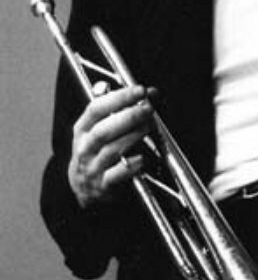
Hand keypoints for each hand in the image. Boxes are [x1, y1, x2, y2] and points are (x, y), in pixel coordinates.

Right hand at [68, 83, 154, 208]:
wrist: (85, 188)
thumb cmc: (98, 151)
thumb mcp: (105, 128)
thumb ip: (127, 109)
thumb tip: (152, 93)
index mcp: (83, 129)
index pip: (96, 109)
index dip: (119, 98)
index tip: (139, 90)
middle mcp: (85, 148)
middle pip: (103, 131)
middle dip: (128, 117)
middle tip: (148, 108)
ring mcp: (92, 168)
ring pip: (111, 151)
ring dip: (132, 137)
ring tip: (148, 127)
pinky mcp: (103, 185)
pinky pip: (116, 176)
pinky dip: (130, 166)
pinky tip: (142, 158)